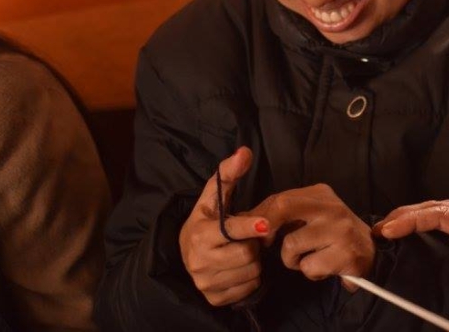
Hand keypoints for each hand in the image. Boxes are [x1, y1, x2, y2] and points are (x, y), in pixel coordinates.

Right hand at [179, 147, 269, 306]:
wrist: (184, 252)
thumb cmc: (206, 220)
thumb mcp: (213, 196)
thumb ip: (228, 173)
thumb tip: (244, 152)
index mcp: (199, 233)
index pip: (231, 231)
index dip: (250, 227)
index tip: (264, 224)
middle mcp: (199, 260)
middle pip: (247, 254)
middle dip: (253, 244)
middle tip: (247, 238)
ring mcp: (205, 282)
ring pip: (251, 272)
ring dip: (254, 261)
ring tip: (242, 250)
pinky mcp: (214, 297)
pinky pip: (248, 288)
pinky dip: (250, 278)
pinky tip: (239, 267)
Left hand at [253, 184, 374, 287]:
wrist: (369, 253)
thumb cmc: (330, 235)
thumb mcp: (310, 216)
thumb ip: (282, 214)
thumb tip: (242, 220)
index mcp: (320, 193)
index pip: (280, 197)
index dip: (260, 217)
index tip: (256, 233)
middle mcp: (331, 206)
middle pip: (283, 207)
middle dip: (266, 229)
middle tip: (266, 244)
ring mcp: (340, 229)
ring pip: (291, 244)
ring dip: (292, 260)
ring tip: (308, 258)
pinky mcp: (346, 253)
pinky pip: (309, 266)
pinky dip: (310, 271)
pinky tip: (323, 267)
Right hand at [375, 201, 448, 327]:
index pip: (440, 216)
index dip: (412, 221)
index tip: (389, 229)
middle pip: (434, 209)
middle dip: (405, 216)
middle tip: (379, 229)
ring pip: (441, 213)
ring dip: (415, 218)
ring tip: (391, 231)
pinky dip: (430, 226)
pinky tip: (421, 239)